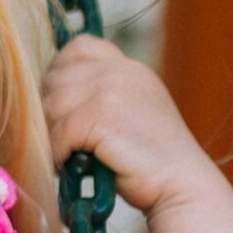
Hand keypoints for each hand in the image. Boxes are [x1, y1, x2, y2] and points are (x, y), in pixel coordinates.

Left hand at [41, 35, 232, 232]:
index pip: (79, 47)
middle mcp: (120, 71)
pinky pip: (59, 132)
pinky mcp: (101, 115)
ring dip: (53, 136)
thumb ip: (102, 96)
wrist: (181, 184)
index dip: (61, 73)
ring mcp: (111, 90)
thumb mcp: (131, 113)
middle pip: (56, 78)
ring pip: (52, 105)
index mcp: (129, 69)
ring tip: (68, 156)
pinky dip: (59, 154)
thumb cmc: (151, 161)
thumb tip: (52, 98)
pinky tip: (72, 167)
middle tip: (63, 141)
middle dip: (52, 112)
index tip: (63, 106)